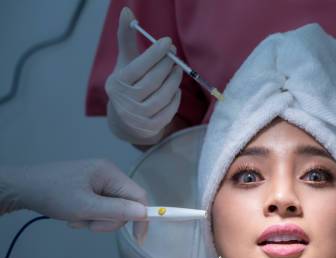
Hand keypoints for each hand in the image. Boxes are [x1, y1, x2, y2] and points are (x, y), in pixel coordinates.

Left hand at [3, 159, 147, 238]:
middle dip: (109, 220)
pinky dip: (90, 215)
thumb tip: (144, 214)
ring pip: (112, 208)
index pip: (138, 196)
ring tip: (76, 219)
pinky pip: (101, 206)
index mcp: (111, 173)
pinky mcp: (90, 187)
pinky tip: (74, 215)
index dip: (142, 218)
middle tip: (88, 224)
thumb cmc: (54, 195)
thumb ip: (116, 211)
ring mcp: (99, 180)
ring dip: (97, 219)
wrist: (22, 188)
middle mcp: (109, 174)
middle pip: (125, 204)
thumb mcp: (85, 207)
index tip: (138, 239)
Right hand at [105, 7, 181, 144]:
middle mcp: (124, 101)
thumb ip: (126, 38)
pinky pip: (169, 110)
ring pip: (164, 95)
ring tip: (178, 69)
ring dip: (175, 80)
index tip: (168, 42)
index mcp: (117, 83)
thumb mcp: (125, 63)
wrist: (126, 122)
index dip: (155, 54)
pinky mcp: (150, 128)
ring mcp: (138, 117)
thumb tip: (126, 11)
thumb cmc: (128, 84)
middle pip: (154, 81)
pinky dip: (175, 98)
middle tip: (175, 55)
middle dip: (168, 65)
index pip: (139, 67)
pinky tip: (176, 89)